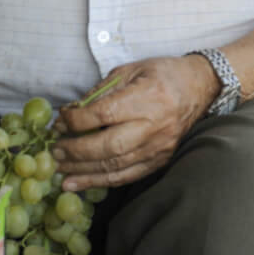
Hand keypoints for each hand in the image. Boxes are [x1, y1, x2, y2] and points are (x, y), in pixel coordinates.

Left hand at [51, 55, 217, 189]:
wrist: (200, 86)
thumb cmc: (160, 73)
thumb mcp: (128, 71)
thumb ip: (100, 91)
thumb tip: (70, 111)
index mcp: (145, 98)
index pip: (104, 114)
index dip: (77, 120)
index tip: (59, 121)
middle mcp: (154, 126)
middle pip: (110, 145)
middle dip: (77, 151)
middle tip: (53, 151)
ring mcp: (159, 147)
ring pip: (117, 165)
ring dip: (84, 171)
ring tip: (59, 172)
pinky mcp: (161, 160)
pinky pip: (129, 175)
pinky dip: (102, 181)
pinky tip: (80, 184)